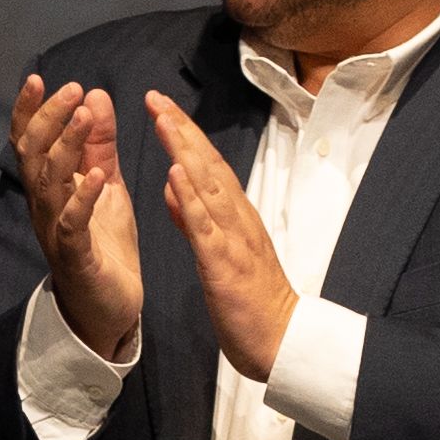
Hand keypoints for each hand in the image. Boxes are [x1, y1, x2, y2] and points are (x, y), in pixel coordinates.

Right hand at [10, 76, 142, 359]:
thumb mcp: (107, 184)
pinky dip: (84, 198)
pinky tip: (99, 176)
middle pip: (34, 154)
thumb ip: (100, 143)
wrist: (109, 308)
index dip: (30, 111)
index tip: (39, 78)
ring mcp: (56, 230)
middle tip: (72, 89)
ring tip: (85, 117)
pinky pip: (74, 224)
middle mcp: (44, 205)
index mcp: (49, 186)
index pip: (29, 141)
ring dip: (66, 147)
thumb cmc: (103, 244)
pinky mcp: (77, 256)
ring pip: (50, 183)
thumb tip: (95, 94)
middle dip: (50, 119)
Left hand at [145, 95, 296, 379]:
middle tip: (156, 97)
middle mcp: (238, 219)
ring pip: (208, 186)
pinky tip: (174, 175)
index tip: (162, 106)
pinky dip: (190, 199)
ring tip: (164, 119)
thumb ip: (194, 219)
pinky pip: (206, 227)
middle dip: (182, 129)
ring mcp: (234, 239)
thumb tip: (173, 186)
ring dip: (184, 151)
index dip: (184, 135)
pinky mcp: (225, 264)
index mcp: (235, 217)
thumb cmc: (251, 301)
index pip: (207, 166)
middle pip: (208, 165)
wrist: (282, 342)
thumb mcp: (219, 253)